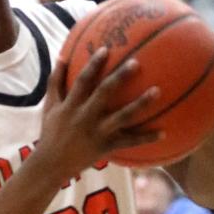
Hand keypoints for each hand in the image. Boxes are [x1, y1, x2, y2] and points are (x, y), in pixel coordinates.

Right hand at [38, 48, 162, 179]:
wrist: (52, 164)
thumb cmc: (51, 132)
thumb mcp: (49, 106)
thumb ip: (55, 82)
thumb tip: (62, 57)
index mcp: (71, 105)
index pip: (83, 80)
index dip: (93, 64)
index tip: (106, 49)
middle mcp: (85, 116)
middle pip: (105, 93)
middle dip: (120, 77)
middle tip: (136, 62)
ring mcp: (98, 132)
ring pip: (123, 116)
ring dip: (141, 104)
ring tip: (157, 91)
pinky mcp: (107, 146)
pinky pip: (129, 142)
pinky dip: (146, 138)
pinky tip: (164, 132)